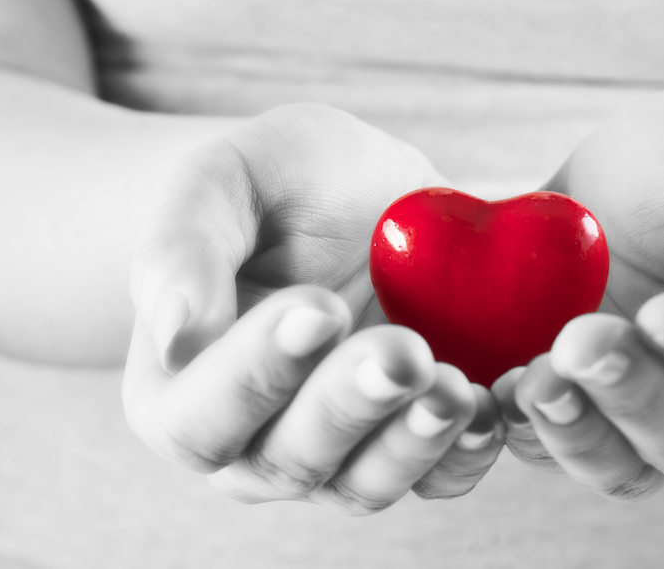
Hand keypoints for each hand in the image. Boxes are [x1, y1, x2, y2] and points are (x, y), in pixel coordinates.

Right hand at [123, 104, 504, 512]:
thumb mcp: (223, 179)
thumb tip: (173, 333)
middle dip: (349, 406)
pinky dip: (464, 452)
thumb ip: (182, 246)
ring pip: (364, 483)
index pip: (200, 416)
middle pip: (289, 460)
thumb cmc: (275, 183)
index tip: (316, 308)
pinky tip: (490, 404)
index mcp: (178, 386)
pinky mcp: (406, 439)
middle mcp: (251, 439)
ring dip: (411, 443)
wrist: (351, 191)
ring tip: (453, 385)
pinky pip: (436, 477)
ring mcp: (336, 450)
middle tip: (401, 350)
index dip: (255, 375)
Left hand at [494, 91, 663, 499]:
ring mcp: (642, 416)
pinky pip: (556, 450)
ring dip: (578, 432)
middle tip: (583, 337)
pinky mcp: (577, 410)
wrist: (633, 184)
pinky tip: (497, 389)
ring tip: (535, 380)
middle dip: (635, 393)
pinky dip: (526, 431)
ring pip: (623, 466)